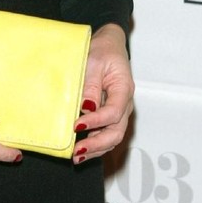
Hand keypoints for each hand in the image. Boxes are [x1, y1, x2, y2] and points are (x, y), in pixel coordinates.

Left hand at [71, 23, 133, 163]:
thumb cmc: (102, 51)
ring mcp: (119, 111)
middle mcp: (124, 104)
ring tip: (77, 156)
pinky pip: (107, 133)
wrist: (109, 46)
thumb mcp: (94, 62)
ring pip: (113, 137)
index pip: (113, 113)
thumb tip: (87, 109)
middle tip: (77, 150)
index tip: (76, 125)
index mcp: (123, 89)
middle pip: (116, 132)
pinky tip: (81, 149)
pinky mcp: (111, 114)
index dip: (96, 122)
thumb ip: (91, 85)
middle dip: (97, 144)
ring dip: (96, 149)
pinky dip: (96, 143)